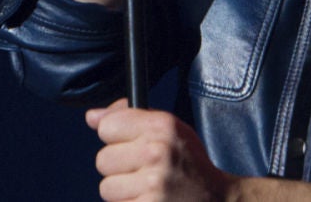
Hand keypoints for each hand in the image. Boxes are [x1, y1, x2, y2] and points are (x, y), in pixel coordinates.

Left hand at [87, 99, 235, 201]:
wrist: (218, 200)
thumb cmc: (189, 164)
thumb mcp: (170, 130)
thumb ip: (131, 118)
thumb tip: (92, 117)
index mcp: (163, 126)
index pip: (108, 126)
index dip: (116, 138)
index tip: (131, 145)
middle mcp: (157, 152)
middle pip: (103, 159)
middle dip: (119, 169)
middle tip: (144, 172)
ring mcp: (153, 184)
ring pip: (107, 188)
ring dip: (124, 192)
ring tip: (148, 190)